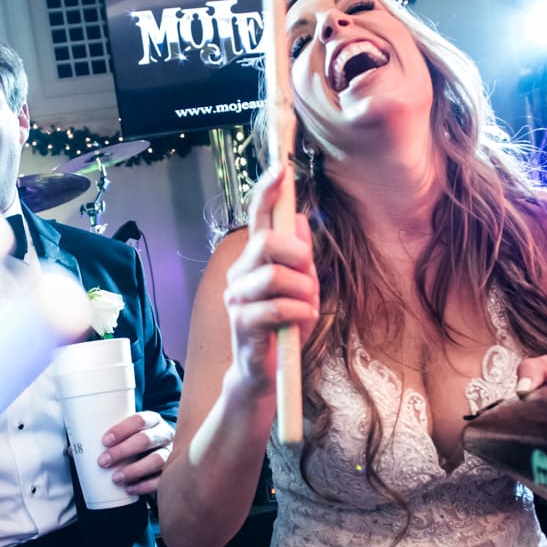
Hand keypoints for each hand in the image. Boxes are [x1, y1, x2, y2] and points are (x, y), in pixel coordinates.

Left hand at [98, 410, 175, 497]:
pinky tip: (129, 488)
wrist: (159, 452)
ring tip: (116, 478)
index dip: (122, 430)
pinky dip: (144, 485)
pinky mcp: (172, 472)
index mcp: (152, 421)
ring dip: (134, 470)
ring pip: (156, 460)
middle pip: (146, 439)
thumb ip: (107, 440)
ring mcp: (171, 454)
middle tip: (104, 461)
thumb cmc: (136, 442)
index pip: (139, 420)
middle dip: (123, 451)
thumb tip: (74, 450)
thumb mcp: (127, 434)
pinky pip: (161, 480)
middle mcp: (164, 435)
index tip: (104, 441)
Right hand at [223, 164, 319, 392]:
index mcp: (253, 262)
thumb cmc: (284, 329)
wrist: (267, 376)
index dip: (267, 192)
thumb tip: (301, 220)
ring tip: (306, 309)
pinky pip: (278, 307)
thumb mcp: (302, 288)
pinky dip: (299, 314)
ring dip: (303, 293)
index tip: (280, 169)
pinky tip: (301, 323)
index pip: (257, 219)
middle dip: (298, 256)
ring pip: (276, 275)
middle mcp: (239, 275)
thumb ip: (299, 257)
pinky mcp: (243, 324)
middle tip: (309, 278)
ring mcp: (237, 299)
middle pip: (267, 242)